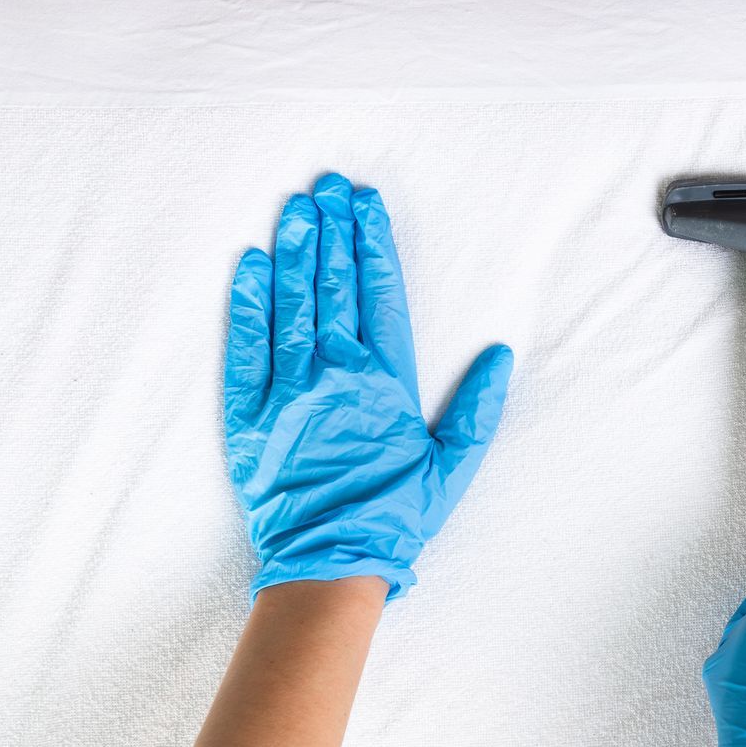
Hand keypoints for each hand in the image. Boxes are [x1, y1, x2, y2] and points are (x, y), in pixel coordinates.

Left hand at [224, 174, 512, 601]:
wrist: (329, 563)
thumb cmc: (394, 518)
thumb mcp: (452, 467)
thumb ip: (477, 409)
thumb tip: (499, 355)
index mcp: (386, 382)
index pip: (379, 293)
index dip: (372, 242)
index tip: (365, 202)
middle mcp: (337, 374)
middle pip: (333, 285)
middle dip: (330, 229)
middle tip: (325, 184)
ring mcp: (289, 390)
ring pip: (291, 304)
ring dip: (293, 251)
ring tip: (295, 206)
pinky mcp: (250, 414)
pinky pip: (246, 348)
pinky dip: (247, 303)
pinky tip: (250, 263)